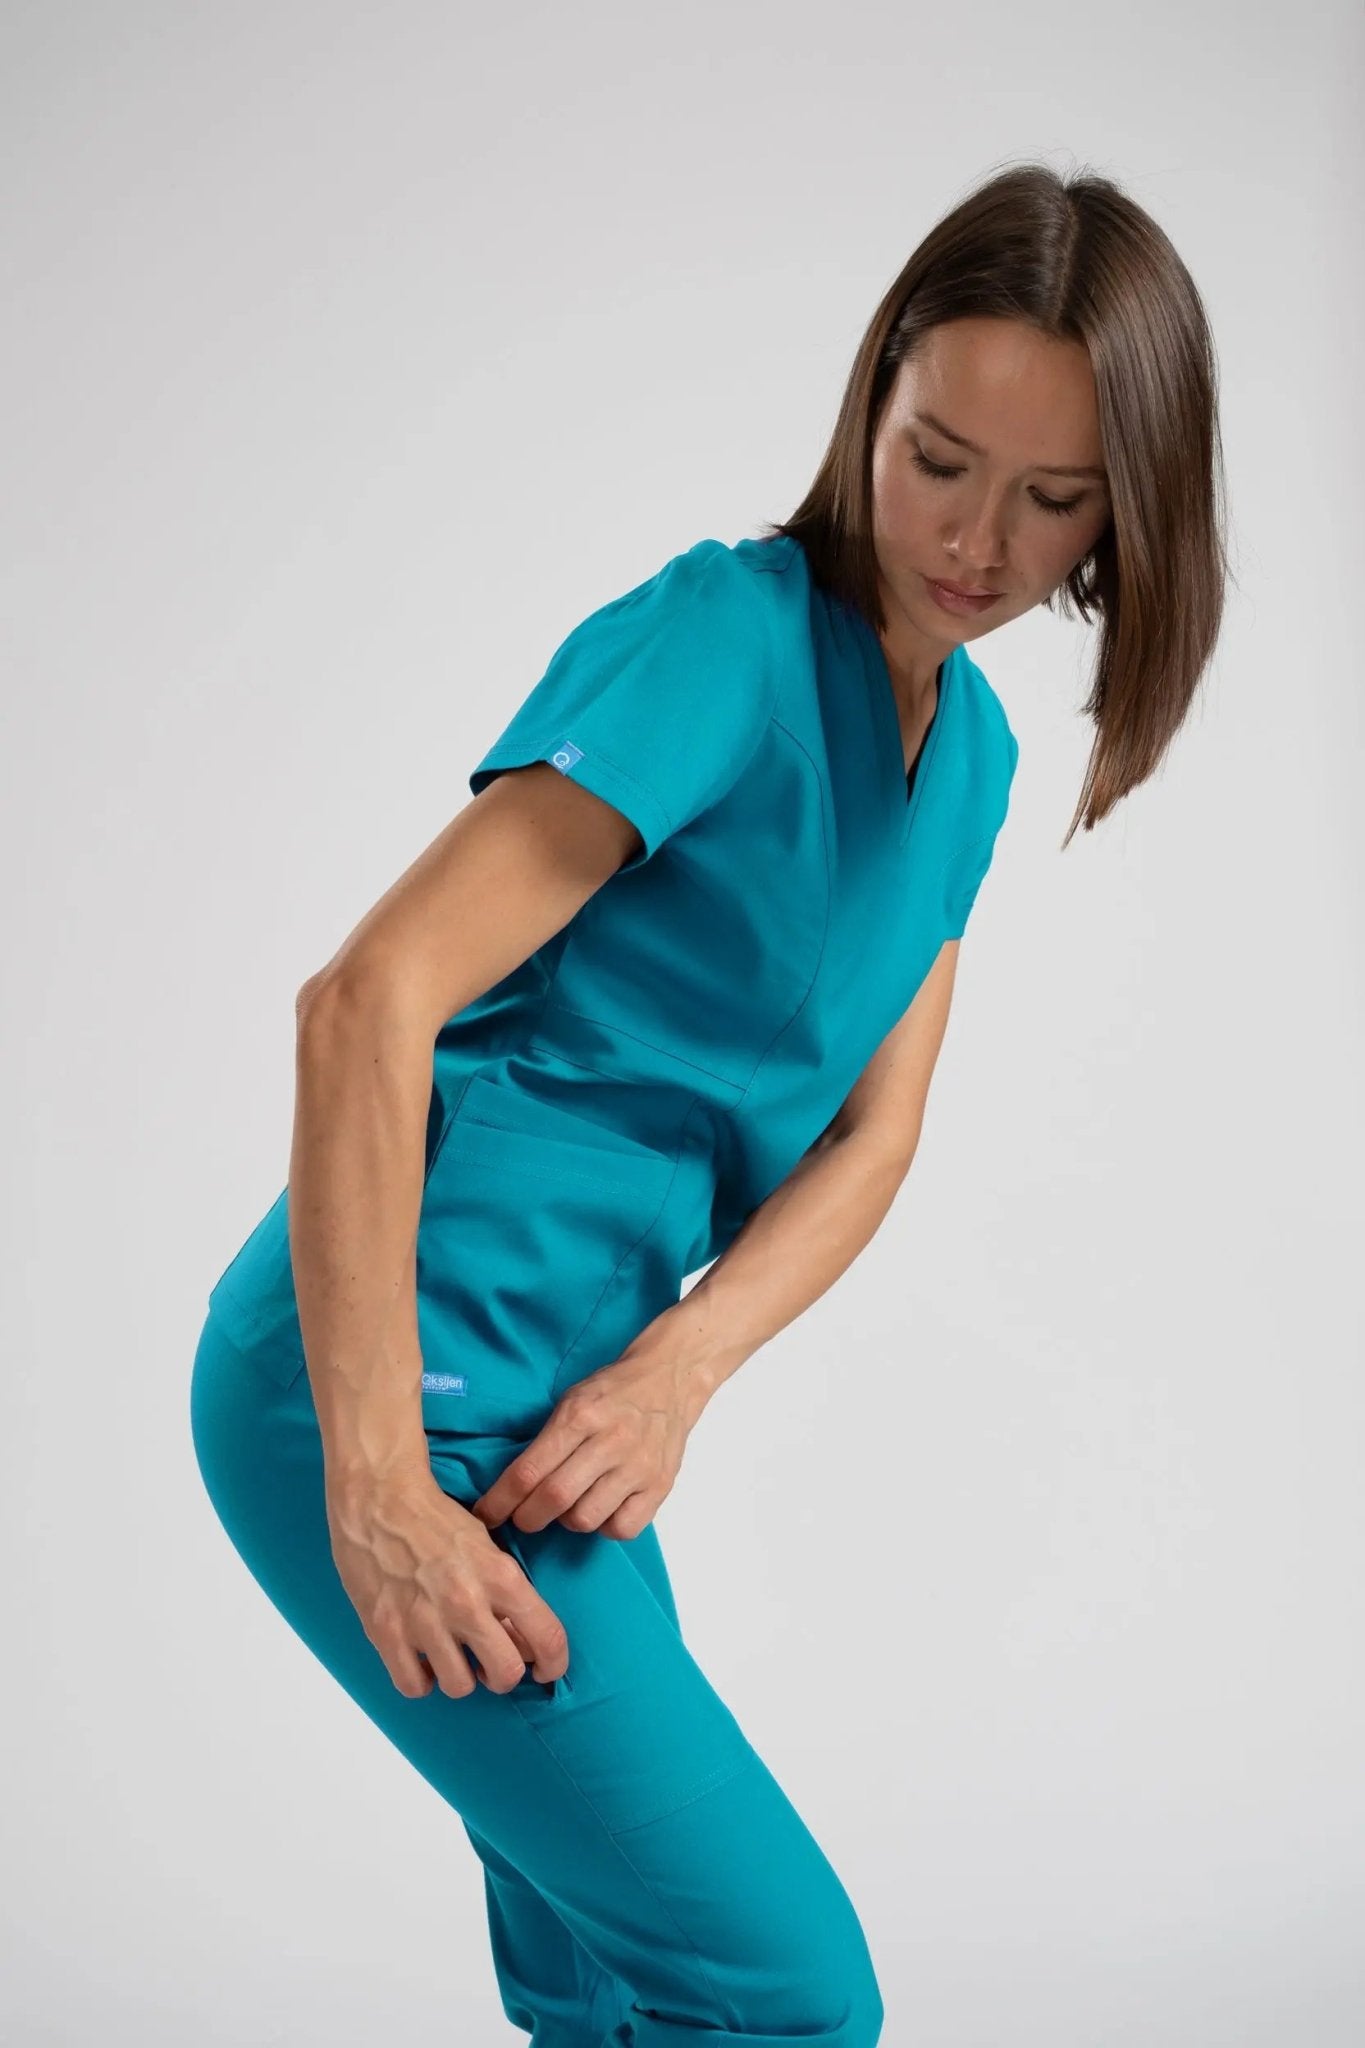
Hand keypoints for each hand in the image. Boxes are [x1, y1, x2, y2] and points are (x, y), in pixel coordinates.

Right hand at [324, 1459, 569, 1698]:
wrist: (378, 1498)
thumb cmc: (435, 1519)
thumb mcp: (486, 1546)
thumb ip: (506, 1593)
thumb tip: (521, 1641)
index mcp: (500, 1576)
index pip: (547, 1638)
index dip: (553, 1664)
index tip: (545, 1671)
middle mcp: (466, 1603)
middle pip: (506, 1674)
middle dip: (502, 1674)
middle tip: (489, 1662)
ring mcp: (425, 1620)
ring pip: (460, 1687)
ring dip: (459, 1676)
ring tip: (450, 1656)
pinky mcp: (386, 1631)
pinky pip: (413, 1686)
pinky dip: (419, 1680)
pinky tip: (419, 1659)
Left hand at [470, 1342, 714, 1540]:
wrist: (668, 1379)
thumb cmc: (611, 1391)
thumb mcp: (571, 1400)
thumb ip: (546, 1440)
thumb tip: (511, 1487)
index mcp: (580, 1416)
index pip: (529, 1470)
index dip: (500, 1501)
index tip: (485, 1515)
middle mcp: (609, 1442)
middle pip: (555, 1498)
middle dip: (528, 1517)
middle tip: (523, 1517)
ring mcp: (638, 1466)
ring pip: (586, 1519)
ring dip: (567, 1520)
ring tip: (570, 1505)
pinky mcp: (659, 1485)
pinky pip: (622, 1529)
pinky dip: (604, 1526)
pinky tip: (602, 1509)